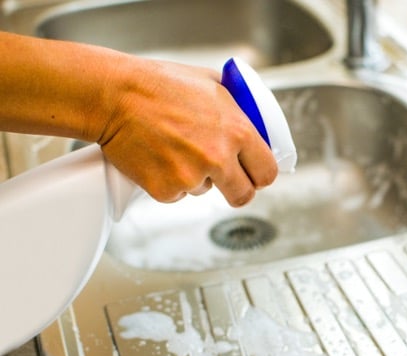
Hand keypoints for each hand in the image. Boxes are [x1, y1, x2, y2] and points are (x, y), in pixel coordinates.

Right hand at [96, 60, 277, 205]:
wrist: (115, 96)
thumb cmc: (159, 84)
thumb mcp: (212, 84)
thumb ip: (237, 108)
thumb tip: (252, 121)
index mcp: (238, 131)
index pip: (267, 172)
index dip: (260, 175)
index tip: (253, 174)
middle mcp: (219, 158)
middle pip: (244, 195)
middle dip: (237, 189)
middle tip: (224, 178)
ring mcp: (191, 177)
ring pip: (205, 191)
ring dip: (196, 178)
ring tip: (176, 149)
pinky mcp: (165, 190)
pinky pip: (177, 194)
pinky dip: (169, 182)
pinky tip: (158, 157)